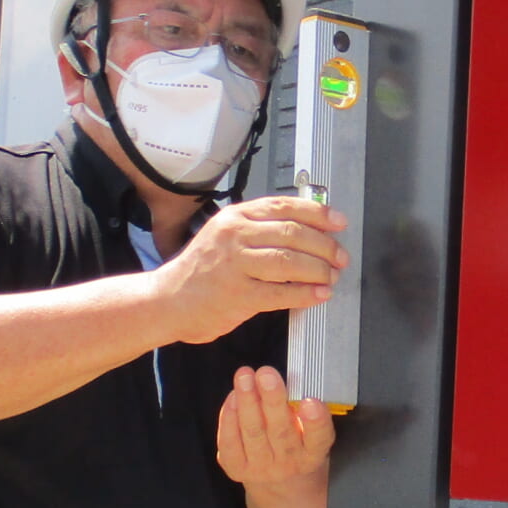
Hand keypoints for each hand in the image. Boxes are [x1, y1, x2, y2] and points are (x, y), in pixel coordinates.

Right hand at [153, 197, 347, 344]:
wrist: (167, 300)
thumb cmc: (201, 271)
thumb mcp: (225, 235)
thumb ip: (259, 229)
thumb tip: (306, 229)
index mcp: (236, 216)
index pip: (285, 206)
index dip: (318, 214)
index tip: (338, 223)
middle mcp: (235, 235)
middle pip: (294, 234)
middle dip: (325, 246)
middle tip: (339, 257)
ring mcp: (235, 265)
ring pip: (291, 261)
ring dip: (319, 270)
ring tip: (331, 277)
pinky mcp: (238, 295)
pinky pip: (282, 292)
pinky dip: (306, 294)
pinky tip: (319, 295)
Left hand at [216, 365, 335, 489]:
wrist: (279, 484)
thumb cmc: (296, 445)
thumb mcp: (308, 431)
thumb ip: (301, 409)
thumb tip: (287, 378)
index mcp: (313, 454)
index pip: (318, 439)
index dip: (315, 421)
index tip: (311, 401)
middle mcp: (289, 463)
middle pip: (281, 432)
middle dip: (273, 400)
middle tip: (266, 374)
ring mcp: (262, 468)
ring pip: (253, 433)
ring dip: (247, 401)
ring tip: (244, 377)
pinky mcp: (237, 469)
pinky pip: (230, 442)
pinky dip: (230, 417)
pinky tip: (234, 397)